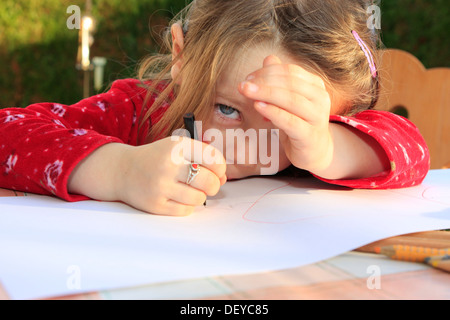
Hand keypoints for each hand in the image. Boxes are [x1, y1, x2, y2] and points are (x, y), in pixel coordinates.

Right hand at [68, 138, 226, 215]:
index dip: (221, 169)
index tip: (217, 172)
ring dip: (200, 196)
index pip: (214, 159)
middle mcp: (169, 164)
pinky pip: (186, 210)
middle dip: (214, 186)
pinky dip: (187, 206)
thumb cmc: (158, 159)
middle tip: (208, 186)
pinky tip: (178, 197)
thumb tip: (223, 179)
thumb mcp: (177, 148)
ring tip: (190, 190)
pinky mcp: (155, 204)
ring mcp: (161, 185)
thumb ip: (202, 158)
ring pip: (199, 198)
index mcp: (178, 146)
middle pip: (210, 182)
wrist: (123, 170)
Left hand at [238, 55, 333, 173]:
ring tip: (246, 92)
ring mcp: (317, 117)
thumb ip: (279, 80)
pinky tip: (258, 106)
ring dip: (266, 93)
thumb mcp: (288, 100)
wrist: (314, 151)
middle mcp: (320, 98)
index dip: (267, 72)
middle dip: (263, 81)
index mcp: (315, 85)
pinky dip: (273, 112)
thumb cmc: (299, 122)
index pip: (290, 71)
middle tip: (243, 85)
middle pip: (290, 83)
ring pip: (291, 100)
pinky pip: (290, 121)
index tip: (248, 78)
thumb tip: (268, 59)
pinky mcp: (309, 135)